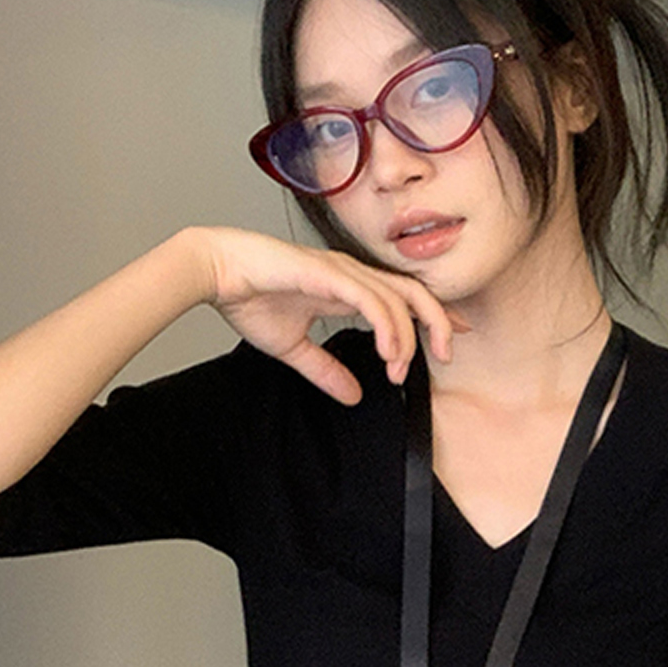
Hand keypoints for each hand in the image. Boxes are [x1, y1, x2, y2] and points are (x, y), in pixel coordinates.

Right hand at [188, 226, 459, 402]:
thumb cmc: (249, 297)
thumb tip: (351, 395)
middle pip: (413, 292)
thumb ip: (324, 370)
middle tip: (447, 355)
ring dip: (407, 336)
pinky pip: (371, 300)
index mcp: (348, 286)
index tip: (451, 340)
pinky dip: (387, 326)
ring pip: (397, 298)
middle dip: (438, 322)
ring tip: (400, 369)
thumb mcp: (294, 347)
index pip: (403, 297)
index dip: (433, 316)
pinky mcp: (329, 273)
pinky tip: (390, 352)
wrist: (217, 271)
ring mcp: (342, 271)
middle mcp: (352, 274)